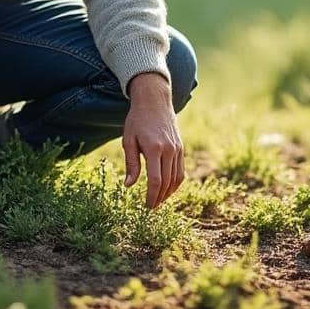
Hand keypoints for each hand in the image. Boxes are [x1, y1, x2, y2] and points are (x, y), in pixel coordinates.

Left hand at [122, 72, 184, 208]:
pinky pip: (181, 170)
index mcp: (154, 148)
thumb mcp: (128, 140)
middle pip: (167, 182)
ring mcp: (177, 149)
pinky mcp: (181, 148)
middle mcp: (169, 150)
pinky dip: (175, 183)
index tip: (147, 206)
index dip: (152, 196)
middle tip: (151, 207)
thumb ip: (131, 163)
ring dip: (168, 193)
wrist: (154, 101)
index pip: (155, 180)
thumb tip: (129, 185)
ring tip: (158, 200)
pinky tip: (167, 188)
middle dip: (159, 198)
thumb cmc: (137, 120)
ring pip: (176, 178)